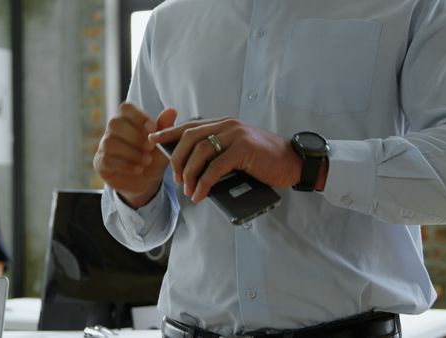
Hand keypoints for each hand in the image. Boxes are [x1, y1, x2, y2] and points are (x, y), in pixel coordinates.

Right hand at [93, 103, 177, 207]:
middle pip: (115, 123)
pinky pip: (107, 159)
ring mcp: (104, 146)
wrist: (145, 183)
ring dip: (131, 152)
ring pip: (110, 142)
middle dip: (134, 136)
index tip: (153, 128)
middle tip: (150, 148)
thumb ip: (164, 129)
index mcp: (128, 121)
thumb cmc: (153, 159)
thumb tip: (172, 110)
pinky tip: (138, 169)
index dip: (138, 116)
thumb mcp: (162, 146)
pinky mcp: (101, 163)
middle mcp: (113, 131)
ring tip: (147, 161)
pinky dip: (125, 165)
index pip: (126, 108)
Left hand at [149, 118, 302, 202]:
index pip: (190, 125)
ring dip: (189, 174)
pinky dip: (203, 183)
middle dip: (177, 159)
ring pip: (199, 152)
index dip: (169, 133)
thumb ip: (218, 153)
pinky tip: (200, 193)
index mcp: (223, 124)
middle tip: (176, 178)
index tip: (153, 141)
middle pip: (189, 138)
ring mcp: (235, 136)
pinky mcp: (243, 150)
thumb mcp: (237, 151)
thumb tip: (192, 169)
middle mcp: (227, 125)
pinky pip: (215, 167)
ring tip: (189, 190)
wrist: (293, 162)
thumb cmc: (264, 160)